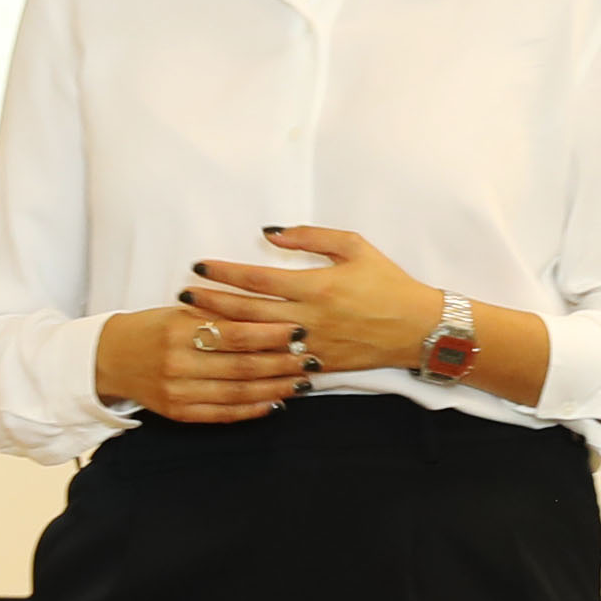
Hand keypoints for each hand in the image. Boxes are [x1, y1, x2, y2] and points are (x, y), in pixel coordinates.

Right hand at [99, 298, 307, 423]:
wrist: (111, 359)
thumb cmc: (153, 328)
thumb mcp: (180, 313)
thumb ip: (219, 315)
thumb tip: (270, 315)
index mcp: (179, 331)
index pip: (235, 334)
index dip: (270, 334)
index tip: (299, 330)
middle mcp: (178, 364)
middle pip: (241, 367)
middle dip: (281, 363)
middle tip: (310, 358)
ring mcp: (178, 392)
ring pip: (236, 393)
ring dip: (274, 388)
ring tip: (301, 381)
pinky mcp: (179, 413)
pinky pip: (222, 414)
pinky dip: (252, 410)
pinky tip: (275, 403)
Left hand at [187, 223, 436, 375]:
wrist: (418, 327)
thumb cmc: (387, 282)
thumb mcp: (355, 246)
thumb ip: (311, 237)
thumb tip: (271, 233)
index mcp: (316, 285)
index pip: (257, 278)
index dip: (224, 272)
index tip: (199, 266)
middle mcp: (309, 317)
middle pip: (247, 312)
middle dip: (210, 303)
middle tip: (182, 295)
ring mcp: (312, 345)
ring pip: (256, 344)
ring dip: (222, 335)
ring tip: (194, 326)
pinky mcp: (318, 365)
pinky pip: (276, 367)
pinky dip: (250, 364)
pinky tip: (228, 359)